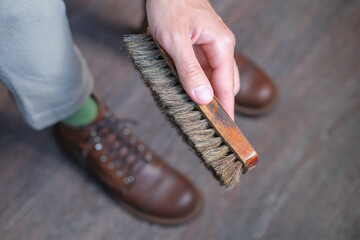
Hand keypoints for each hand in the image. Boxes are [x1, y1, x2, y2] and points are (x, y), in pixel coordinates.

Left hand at [146, 0, 239, 119]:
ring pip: (213, 79)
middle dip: (218, 104)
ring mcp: (210, 48)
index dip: (227, 109)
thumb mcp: (175, 40)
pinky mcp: (199, 48)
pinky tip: (187, 93)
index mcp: (221, 45)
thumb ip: (189, 70)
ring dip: (206, 95)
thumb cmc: (170, 6)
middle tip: (207, 126)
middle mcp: (220, 48)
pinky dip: (197, 84)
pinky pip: (202, 71)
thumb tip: (203, 98)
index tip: (226, 130)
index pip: (227, 85)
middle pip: (224, 84)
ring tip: (197, 114)